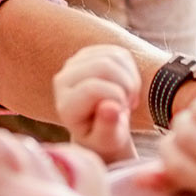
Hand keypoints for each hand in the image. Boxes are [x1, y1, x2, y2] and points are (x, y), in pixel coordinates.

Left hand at [51, 44, 137, 162]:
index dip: (116, 98)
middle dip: (126, 86)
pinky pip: (120, 54)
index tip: (121, 113)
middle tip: (127, 105)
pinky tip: (127, 89)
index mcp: (65, 105)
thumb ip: (108, 127)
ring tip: (127, 99)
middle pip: (104, 66)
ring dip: (130, 79)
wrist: (101, 128)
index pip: (93, 88)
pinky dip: (132, 72)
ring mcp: (75, 64)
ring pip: (114, 57)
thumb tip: (111, 107)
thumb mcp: (108, 141)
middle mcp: (63, 80)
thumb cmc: (104, 138)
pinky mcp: (91, 54)